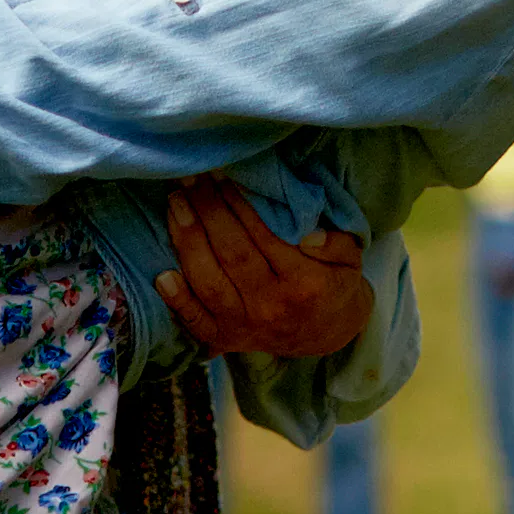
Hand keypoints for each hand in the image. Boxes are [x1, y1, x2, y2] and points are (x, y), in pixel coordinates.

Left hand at [156, 185, 372, 362]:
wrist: (327, 335)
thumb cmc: (335, 284)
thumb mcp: (351, 259)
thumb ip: (336, 243)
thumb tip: (308, 234)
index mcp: (304, 283)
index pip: (265, 235)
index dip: (240, 203)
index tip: (223, 174)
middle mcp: (271, 307)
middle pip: (232, 254)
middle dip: (208, 211)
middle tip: (192, 178)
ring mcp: (245, 326)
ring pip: (209, 282)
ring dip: (187, 242)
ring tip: (176, 204)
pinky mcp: (225, 339)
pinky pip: (196, 321)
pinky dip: (177, 301)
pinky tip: (162, 275)